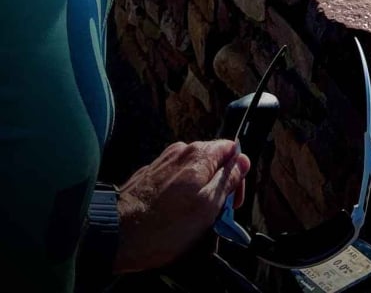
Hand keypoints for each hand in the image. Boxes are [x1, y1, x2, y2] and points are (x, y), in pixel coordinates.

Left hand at [114, 140, 250, 273]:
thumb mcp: (209, 206)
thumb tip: (242, 162)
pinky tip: (172, 218)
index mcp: (199, 155)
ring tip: (191, 221)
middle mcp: (180, 152)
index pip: (233, 150)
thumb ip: (229, 179)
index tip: (233, 201)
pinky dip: (178, 198)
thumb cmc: (162, 226)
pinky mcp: (146, 178)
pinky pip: (174, 183)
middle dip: (218, 187)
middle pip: (213, 163)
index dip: (238, 176)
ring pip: (193, 175)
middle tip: (213, 216)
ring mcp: (161, 164)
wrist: (112, 236)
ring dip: (198, 195)